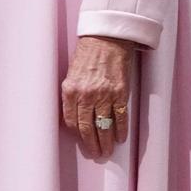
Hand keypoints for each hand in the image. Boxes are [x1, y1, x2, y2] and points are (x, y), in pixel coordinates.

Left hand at [61, 35, 133, 157]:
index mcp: (70, 89)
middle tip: (96, 154)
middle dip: (91, 144)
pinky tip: (120, 138)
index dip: (77, 134)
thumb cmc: (88, 51)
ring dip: (106, 142)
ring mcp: (103, 95)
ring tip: (107, 151)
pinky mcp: (120, 93)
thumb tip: (75, 113)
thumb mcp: (72, 72)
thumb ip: (73, 92)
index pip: (71, 121)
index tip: (81, 141)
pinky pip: (120, 118)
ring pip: (104, 126)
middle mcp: (86, 95)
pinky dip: (120, 130)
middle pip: (87, 127)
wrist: (106, 37)